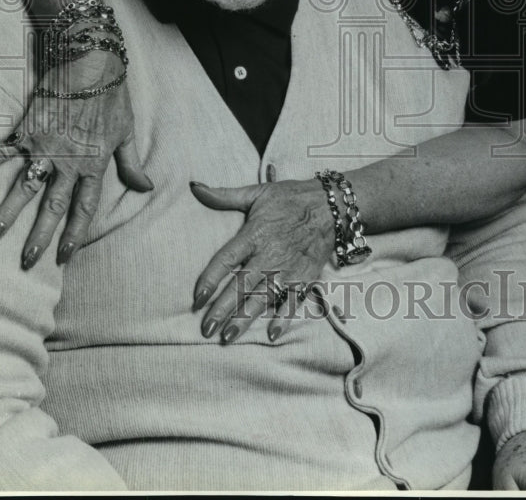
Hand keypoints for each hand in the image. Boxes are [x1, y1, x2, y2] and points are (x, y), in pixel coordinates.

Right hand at [0, 48, 151, 268]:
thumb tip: (146, 188)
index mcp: (94, 164)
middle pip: (52, 206)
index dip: (74, 233)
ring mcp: (46, 146)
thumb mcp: (127, 130)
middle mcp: (68, 161)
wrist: (92, 62)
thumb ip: (131, 163)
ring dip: (8, 212)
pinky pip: (4, 151)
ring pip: (24, 186)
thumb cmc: (113, 95)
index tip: (63, 256)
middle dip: (39, 235)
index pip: (84, 207)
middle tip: (26, 260)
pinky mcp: (29, 128)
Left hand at [190, 178, 334, 343]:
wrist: (331, 205)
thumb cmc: (290, 198)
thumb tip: (194, 187)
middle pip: (242, 286)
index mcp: (254, 234)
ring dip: (245, 319)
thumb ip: (224, 195)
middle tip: (206, 329)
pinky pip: (293, 301)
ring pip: (263, 298)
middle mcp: (270, 254)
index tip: (196, 298)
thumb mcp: (257, 192)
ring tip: (228, 338)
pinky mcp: (305, 277)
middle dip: (223, 309)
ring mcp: (289, 268)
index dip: (210, 279)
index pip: (227, 259)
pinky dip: (284, 318)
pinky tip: (272, 334)